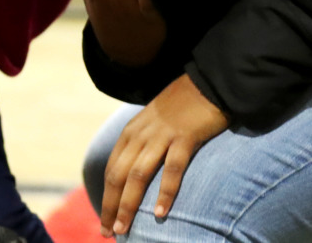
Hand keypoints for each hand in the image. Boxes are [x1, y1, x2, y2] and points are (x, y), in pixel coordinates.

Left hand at [100, 74, 228, 236]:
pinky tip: (160, 214)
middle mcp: (139, 135)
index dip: (107, 196)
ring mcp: (161, 136)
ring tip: (124, 228)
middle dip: (111, 206)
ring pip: (137, 175)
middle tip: (108, 232)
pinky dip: (165, 192)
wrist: (207, 83)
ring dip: (129, 204)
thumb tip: (137, 174)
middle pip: (118, 176)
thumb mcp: (154, 125)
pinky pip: (172, 169)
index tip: (104, 219)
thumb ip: (144, 146)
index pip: (111, 170)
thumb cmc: (182, 107)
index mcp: (130, 134)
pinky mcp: (184, 138)